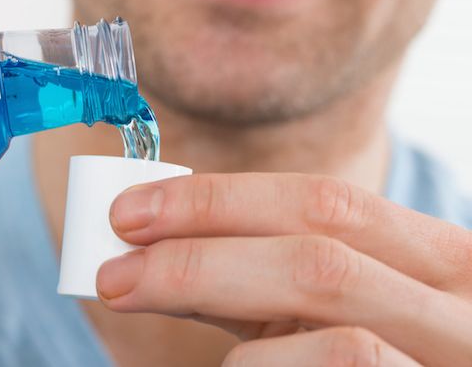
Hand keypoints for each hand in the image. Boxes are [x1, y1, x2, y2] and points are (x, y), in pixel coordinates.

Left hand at [97, 173, 471, 365]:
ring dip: (232, 334)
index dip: (214, 201)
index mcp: (439, 258)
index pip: (322, 201)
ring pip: (336, 344)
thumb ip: (256, 273)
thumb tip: (149, 247)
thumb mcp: (326, 306)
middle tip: (115, 274)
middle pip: (317, 262)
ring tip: (181, 338)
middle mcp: (464, 314)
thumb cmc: (374, 353)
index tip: (129, 213)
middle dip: (198, 259)